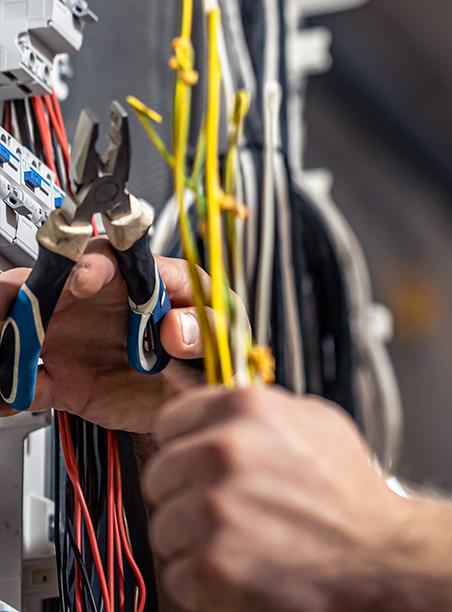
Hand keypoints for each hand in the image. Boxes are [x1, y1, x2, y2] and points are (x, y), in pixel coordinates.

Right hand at [0, 238, 205, 431]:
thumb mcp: (224, 334)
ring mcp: (76, 337)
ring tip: (8, 351)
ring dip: (8, 334)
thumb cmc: (209, 350)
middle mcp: (101, 301)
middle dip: (26, 292)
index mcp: (145, 280)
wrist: (192, 400)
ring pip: (24, 325)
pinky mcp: (60, 378)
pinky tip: (8, 394)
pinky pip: (22, 380)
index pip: (115, 258)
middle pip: (52, 282)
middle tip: (18, 312)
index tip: (85, 281)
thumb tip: (175, 329)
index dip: (95, 264)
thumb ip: (207, 326)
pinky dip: (8, 386)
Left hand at [144, 386, 407, 611]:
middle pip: (158, 475)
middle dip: (184, 493)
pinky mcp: (211, 565)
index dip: (184, 444)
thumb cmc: (348, 487)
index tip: (198, 461)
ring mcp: (214, 509)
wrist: (378, 552)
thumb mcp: (313, 419)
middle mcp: (224, 451)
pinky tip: (240, 566)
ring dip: (191, 539)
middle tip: (224, 507)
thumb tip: (202, 393)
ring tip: (238, 539)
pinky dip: (201, 579)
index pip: (171, 420)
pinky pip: (175, 573)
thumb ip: (257, 405)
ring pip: (162, 527)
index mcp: (245, 408)